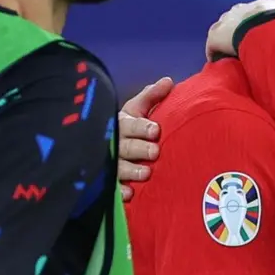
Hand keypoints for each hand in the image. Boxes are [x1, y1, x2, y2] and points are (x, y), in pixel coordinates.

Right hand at [117, 77, 174, 197]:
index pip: (130, 124)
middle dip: (140, 149)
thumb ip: (152, 96)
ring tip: (146, 174)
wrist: (106, 143)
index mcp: (121, 123)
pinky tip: (129, 194)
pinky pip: (112, 187)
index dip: (142, 127)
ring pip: (118, 167)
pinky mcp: (108, 181)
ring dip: (131, 171)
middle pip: (125, 147)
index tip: (156, 130)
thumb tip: (168, 81)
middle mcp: (114, 143)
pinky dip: (120, 191)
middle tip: (155, 152)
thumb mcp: (138, 109)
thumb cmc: (129, 125)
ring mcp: (109, 163)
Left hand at [204, 0, 274, 59]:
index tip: (260, 35)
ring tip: (233, 54)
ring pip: (222, 30)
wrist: (267, 26)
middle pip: (235, 19)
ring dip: (227, 40)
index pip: (254, 12)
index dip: (256, 23)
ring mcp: (225, 22)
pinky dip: (215, 53)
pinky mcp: (215, 36)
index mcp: (258, 5)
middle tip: (247, 45)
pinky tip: (220, 62)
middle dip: (240, 30)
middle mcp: (239, 9)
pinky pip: (212, 46)